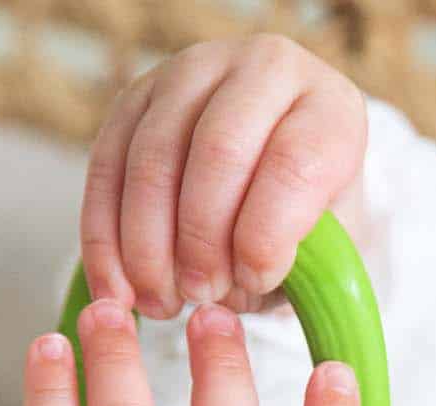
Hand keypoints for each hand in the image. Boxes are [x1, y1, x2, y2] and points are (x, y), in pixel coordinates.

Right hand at [81, 34, 366, 317]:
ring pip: (154, 158)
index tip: (254, 282)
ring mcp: (193, 73)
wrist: (279, 178)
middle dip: (201, 239)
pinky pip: (107, 165)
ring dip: (148, 245)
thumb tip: (229, 289)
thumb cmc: (311, 224)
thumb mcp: (327, 249)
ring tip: (161, 304)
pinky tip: (117, 289)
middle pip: (218, 152)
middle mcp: (264, 72)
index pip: (294, 163)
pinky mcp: (137, 96)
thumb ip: (296, 267)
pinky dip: (106, 236)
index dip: (266, 233)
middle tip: (199, 296)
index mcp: (329, 109)